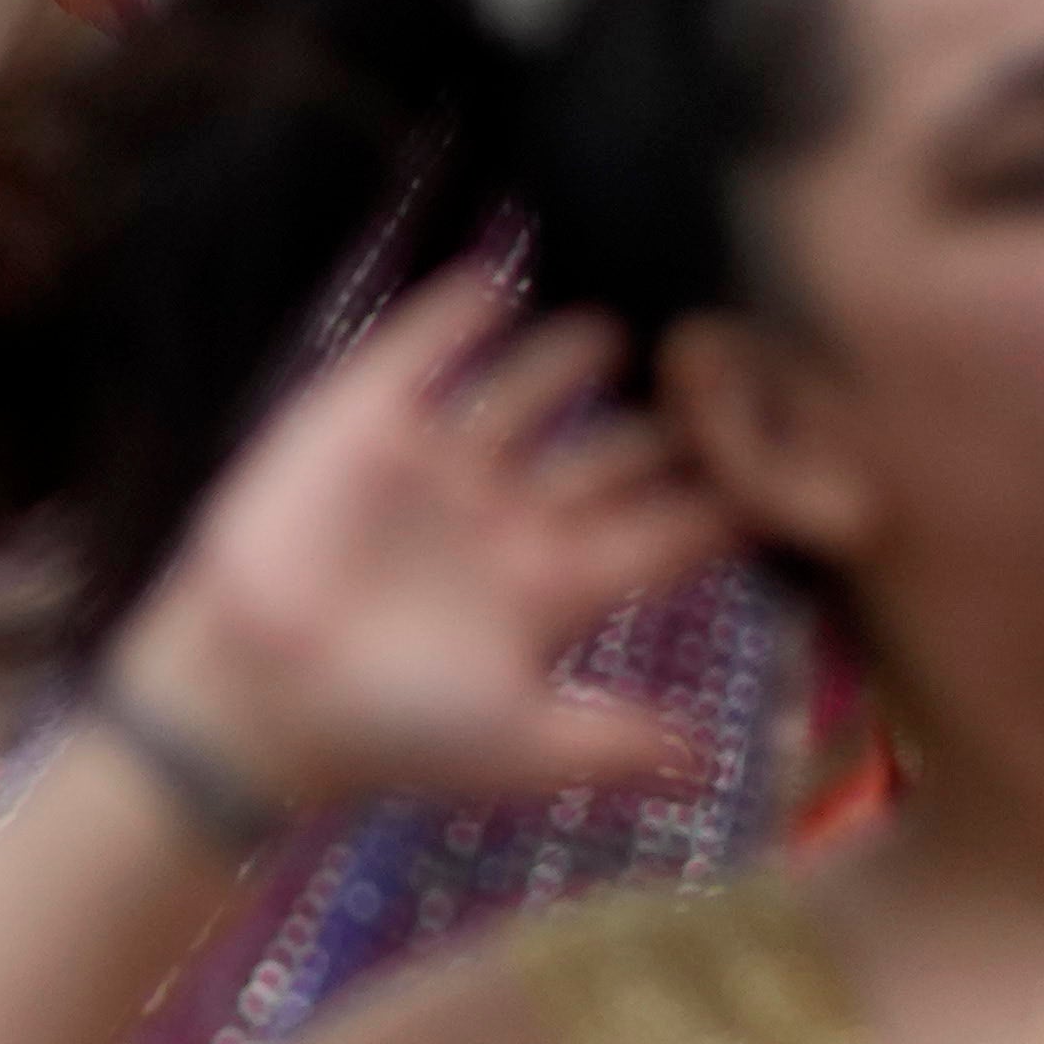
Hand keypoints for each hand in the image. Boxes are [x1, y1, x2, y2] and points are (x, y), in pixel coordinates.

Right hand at [104, 272, 739, 816]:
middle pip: (614, 450)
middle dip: (674, 417)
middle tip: (736, 362)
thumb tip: (712, 763)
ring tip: (631, 321)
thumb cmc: (385, 733)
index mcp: (554, 587)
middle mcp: (508, 517)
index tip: (792, 459)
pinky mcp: (366, 424)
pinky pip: (423, 353)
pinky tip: (502, 280)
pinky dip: (458, 314)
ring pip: (532, 389)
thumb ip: (614, 743)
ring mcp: (441, 465)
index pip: (662, 528)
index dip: (721, 499)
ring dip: (578, 352)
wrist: (251, 701)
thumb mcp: (516, 742)